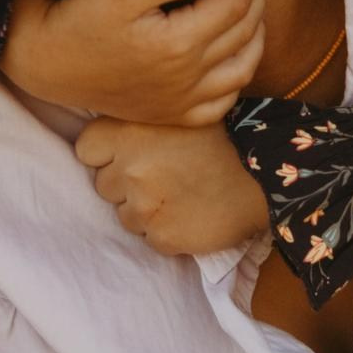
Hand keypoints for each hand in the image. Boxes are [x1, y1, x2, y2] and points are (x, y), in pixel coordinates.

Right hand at [7, 0, 271, 124]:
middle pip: (244, 31)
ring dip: (258, 33)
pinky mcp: (172, 115)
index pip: (234, 3)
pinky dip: (238, 75)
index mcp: (178, 44)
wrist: (45, 63)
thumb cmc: (77, 18)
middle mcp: (187, 78)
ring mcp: (182, 102)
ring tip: (258, 2)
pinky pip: (222, 102)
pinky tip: (237, 52)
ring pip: (243, 68)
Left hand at [77, 120, 271, 256]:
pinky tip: (191, 215)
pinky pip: (151, 238)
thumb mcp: (177, 113)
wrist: (265, 174)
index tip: (131, 153)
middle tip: (164, 175)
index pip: (87, 150)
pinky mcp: (163, 237)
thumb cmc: (224, 137)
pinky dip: (168, 231)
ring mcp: (144, 207)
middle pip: (104, 185)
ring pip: (126, 216)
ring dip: (147, 211)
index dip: (107, 153)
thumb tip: (106, 137)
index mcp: (128, 131)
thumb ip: (138, 123)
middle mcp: (129, 169)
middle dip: (127, 183)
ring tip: (181, 196)